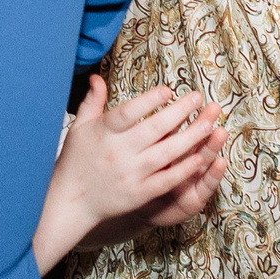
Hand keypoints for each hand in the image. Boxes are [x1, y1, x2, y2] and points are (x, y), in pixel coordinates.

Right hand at [33, 76, 228, 272]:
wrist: (71, 202)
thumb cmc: (75, 161)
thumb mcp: (79, 128)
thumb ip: (92, 102)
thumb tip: (97, 77)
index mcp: (103, 133)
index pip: (129, 112)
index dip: (149, 100)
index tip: (169, 90)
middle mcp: (117, 152)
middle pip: (153, 128)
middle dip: (179, 112)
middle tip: (198, 97)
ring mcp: (130, 174)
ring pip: (165, 153)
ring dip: (189, 138)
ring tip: (208, 124)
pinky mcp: (139, 194)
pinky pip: (166, 180)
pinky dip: (184, 169)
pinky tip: (200, 158)